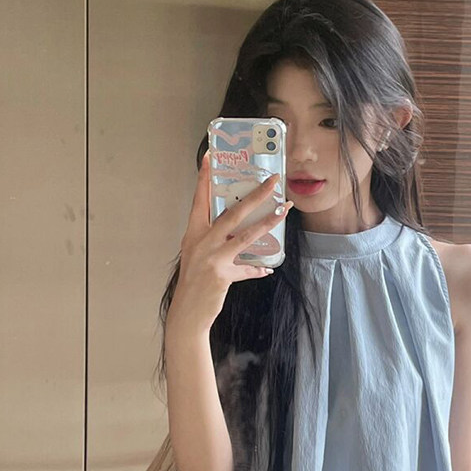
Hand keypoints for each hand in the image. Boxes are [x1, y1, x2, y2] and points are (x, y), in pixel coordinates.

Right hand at [171, 152, 292, 331]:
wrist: (186, 313)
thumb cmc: (192, 283)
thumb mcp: (197, 256)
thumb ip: (214, 241)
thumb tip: (236, 231)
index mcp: (193, 234)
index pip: (199, 200)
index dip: (204, 178)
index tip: (210, 156)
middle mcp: (202, 242)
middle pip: (233, 212)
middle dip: (255, 195)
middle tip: (272, 181)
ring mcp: (213, 258)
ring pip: (246, 235)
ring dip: (268, 222)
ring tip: (283, 211)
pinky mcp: (223, 275)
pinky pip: (247, 269)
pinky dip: (257, 269)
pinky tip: (267, 268)